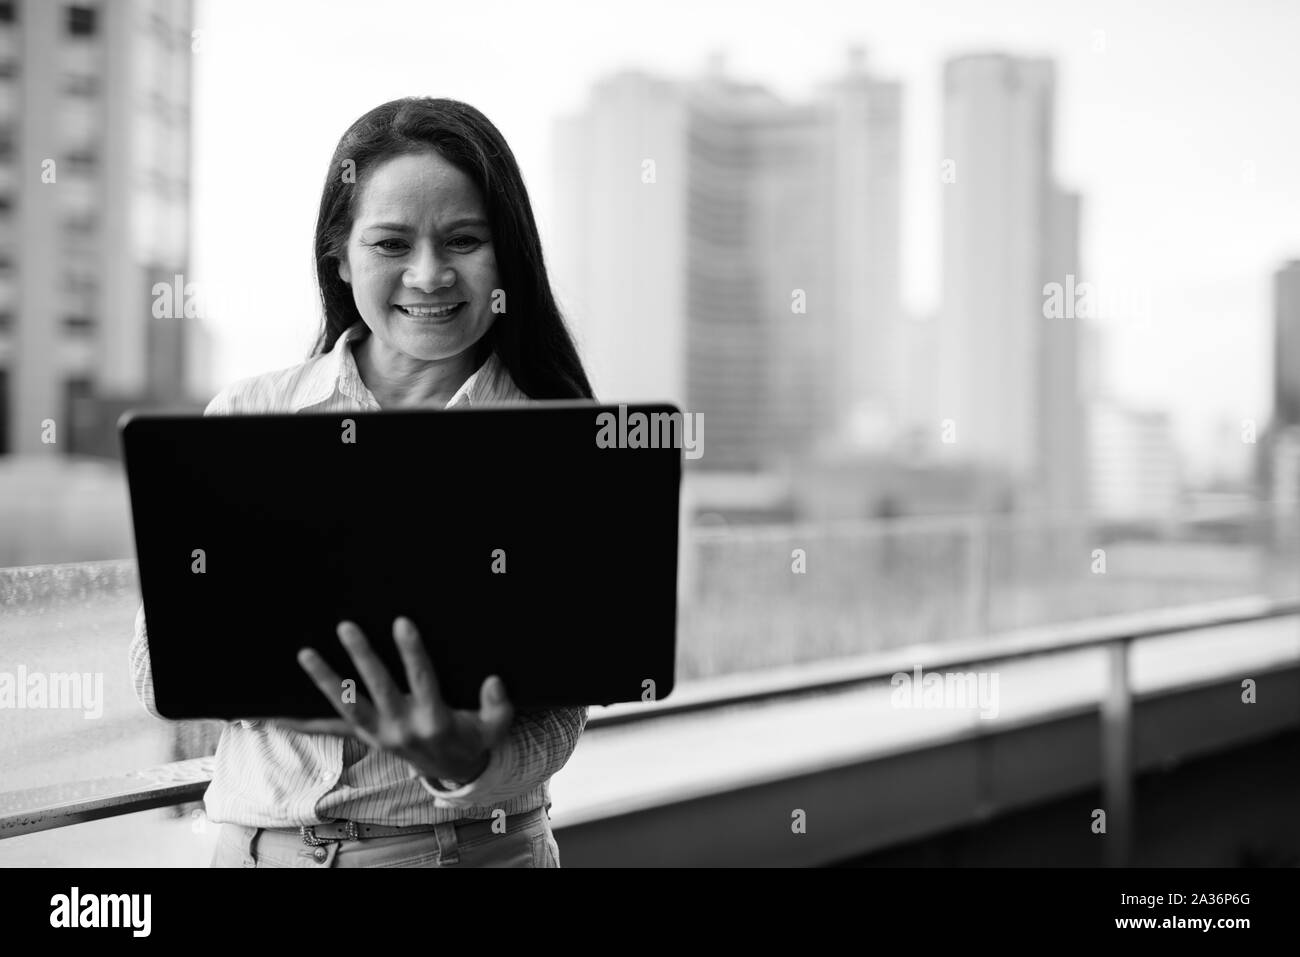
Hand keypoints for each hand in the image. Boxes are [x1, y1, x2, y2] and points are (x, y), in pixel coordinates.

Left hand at [266, 617, 513, 784]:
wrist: (452, 771)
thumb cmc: (473, 738)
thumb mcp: (495, 727)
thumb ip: (498, 705)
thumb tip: (494, 681)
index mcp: (433, 720)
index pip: (421, 679)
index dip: (411, 651)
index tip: (402, 622)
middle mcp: (401, 728)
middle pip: (377, 689)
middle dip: (362, 657)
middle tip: (346, 626)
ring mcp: (378, 734)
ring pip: (347, 706)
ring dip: (325, 681)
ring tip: (305, 654)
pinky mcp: (365, 737)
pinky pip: (329, 730)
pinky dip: (301, 723)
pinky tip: (272, 715)